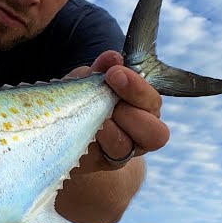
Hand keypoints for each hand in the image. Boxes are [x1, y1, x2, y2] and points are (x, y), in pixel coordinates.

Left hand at [67, 51, 168, 168]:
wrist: (65, 130)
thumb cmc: (84, 99)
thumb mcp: (91, 80)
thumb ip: (102, 69)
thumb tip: (113, 57)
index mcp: (144, 110)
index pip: (152, 102)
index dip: (137, 88)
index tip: (115, 73)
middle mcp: (140, 136)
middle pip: (155, 133)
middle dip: (130, 110)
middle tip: (107, 97)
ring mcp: (121, 154)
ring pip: (125, 147)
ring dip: (108, 129)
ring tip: (92, 116)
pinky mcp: (99, 165)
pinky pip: (99, 159)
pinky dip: (88, 141)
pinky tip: (79, 129)